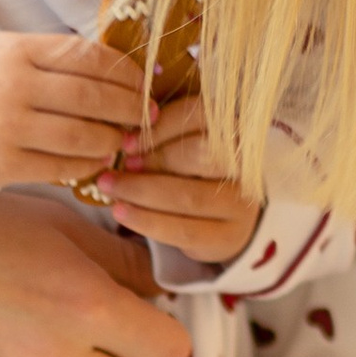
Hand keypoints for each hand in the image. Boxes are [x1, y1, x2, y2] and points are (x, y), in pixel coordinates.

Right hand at [0, 32, 149, 192]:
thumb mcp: (11, 51)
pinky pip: (62, 167)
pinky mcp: (5, 165)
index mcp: (19, 51)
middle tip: (149, 115)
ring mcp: (8, 128)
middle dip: (130, 108)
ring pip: (82, 136)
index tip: (146, 82)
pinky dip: (89, 163)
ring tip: (125, 138)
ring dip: (113, 138)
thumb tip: (123, 71)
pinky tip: (100, 157)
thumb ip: (60, 57)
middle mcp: (14, 87)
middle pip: (92, 98)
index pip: (89, 58)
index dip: (126, 72)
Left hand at [99, 92, 262, 266]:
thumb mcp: (183, 146)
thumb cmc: (195, 173)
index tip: (126, 142)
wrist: (227, 220)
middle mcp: (245, 165)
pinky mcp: (227, 237)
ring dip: (141, 192)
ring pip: (189, 196)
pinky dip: (147, 221)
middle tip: (117, 166)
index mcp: (234, 131)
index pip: (201, 118)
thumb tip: (126, 141)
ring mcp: (241, 204)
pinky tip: (121, 213)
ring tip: (110, 188)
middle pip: (200, 155)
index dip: (161, 128)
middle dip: (153, 160)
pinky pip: (183, 230)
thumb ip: (163, 136)